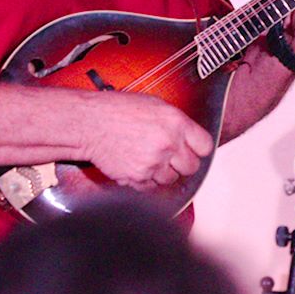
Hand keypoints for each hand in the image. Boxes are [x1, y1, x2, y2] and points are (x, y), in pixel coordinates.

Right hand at [80, 91, 214, 190]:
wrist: (89, 123)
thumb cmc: (118, 110)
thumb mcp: (155, 105)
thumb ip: (177, 123)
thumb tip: (191, 138)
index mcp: (176, 123)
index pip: (205, 146)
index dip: (198, 149)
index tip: (192, 150)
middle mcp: (168, 143)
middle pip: (192, 167)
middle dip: (182, 164)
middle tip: (169, 158)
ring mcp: (154, 162)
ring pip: (171, 179)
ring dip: (162, 173)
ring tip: (148, 159)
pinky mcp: (138, 177)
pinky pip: (151, 187)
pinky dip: (145, 180)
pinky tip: (136, 165)